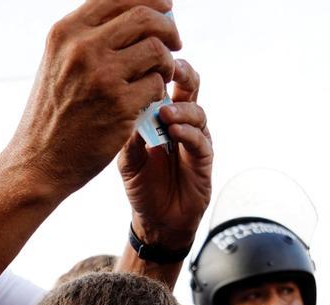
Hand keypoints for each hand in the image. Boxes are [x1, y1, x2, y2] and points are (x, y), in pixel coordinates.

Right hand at [9, 0, 180, 194]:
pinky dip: (160, 91)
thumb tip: (134, 14)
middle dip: (169, 27)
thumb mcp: (57, 63)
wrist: (38, 162)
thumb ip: (87, 38)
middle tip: (175, 42)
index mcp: (66, 32)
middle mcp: (83, 48)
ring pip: (157, 49)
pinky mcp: (120, 105)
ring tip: (162, 74)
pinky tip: (149, 100)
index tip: (166, 6)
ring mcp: (102, 76)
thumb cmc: (53, 115)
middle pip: (145, 17)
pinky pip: (158, 84)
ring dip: (167, 62)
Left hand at [119, 58, 211, 251]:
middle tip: (170, 68)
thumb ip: (128, 137)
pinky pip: (200, 140)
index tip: (147, 60)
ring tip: (165, 113)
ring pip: (197, 111)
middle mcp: (181, 122)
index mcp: (161, 116)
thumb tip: (126, 110)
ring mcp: (194, 139)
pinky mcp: (203, 159)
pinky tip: (174, 132)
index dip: (160, 70)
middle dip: (182, 74)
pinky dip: (188, 133)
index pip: (165, 83)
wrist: (157, 220)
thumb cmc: (142, 186)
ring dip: (182, 109)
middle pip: (189, 86)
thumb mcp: (126, 160)